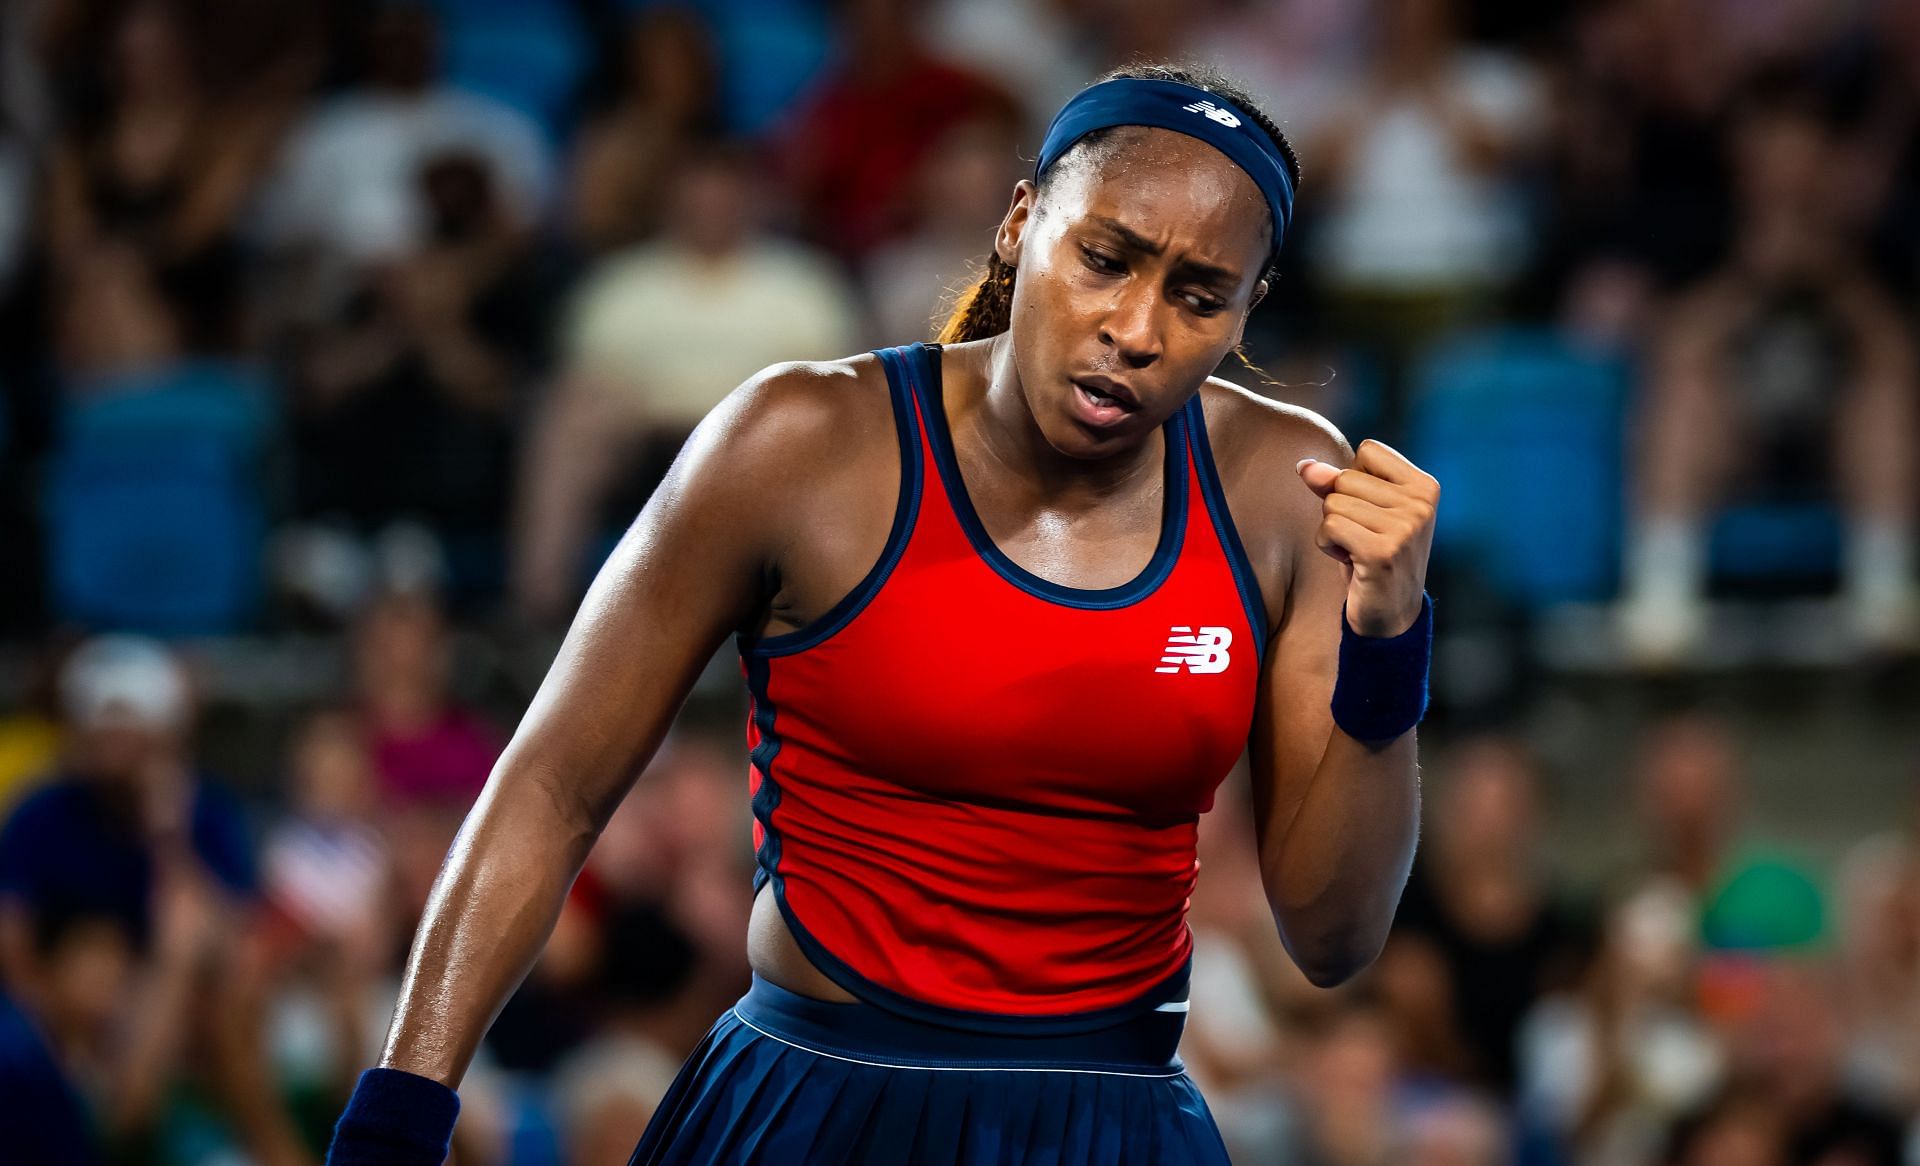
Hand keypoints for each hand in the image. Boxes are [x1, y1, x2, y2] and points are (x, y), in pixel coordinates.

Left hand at [1297, 440, 1438, 636]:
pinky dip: (1327, 545)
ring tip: (1357, 550)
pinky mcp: (1382, 552)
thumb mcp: (1360, 510)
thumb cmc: (1373, 554)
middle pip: (1346, 477)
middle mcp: (1421, 503)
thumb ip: (1334, 482)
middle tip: (1363, 537)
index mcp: (1424, 486)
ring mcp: (1405, 528)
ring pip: (1333, 503)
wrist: (1391, 614)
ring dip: (1331, 529)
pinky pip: (1329, 527)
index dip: (1355, 479)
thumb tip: (1304, 466)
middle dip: (1339, 507)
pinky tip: (1349, 561)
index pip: (1369, 450)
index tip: (1373, 512)